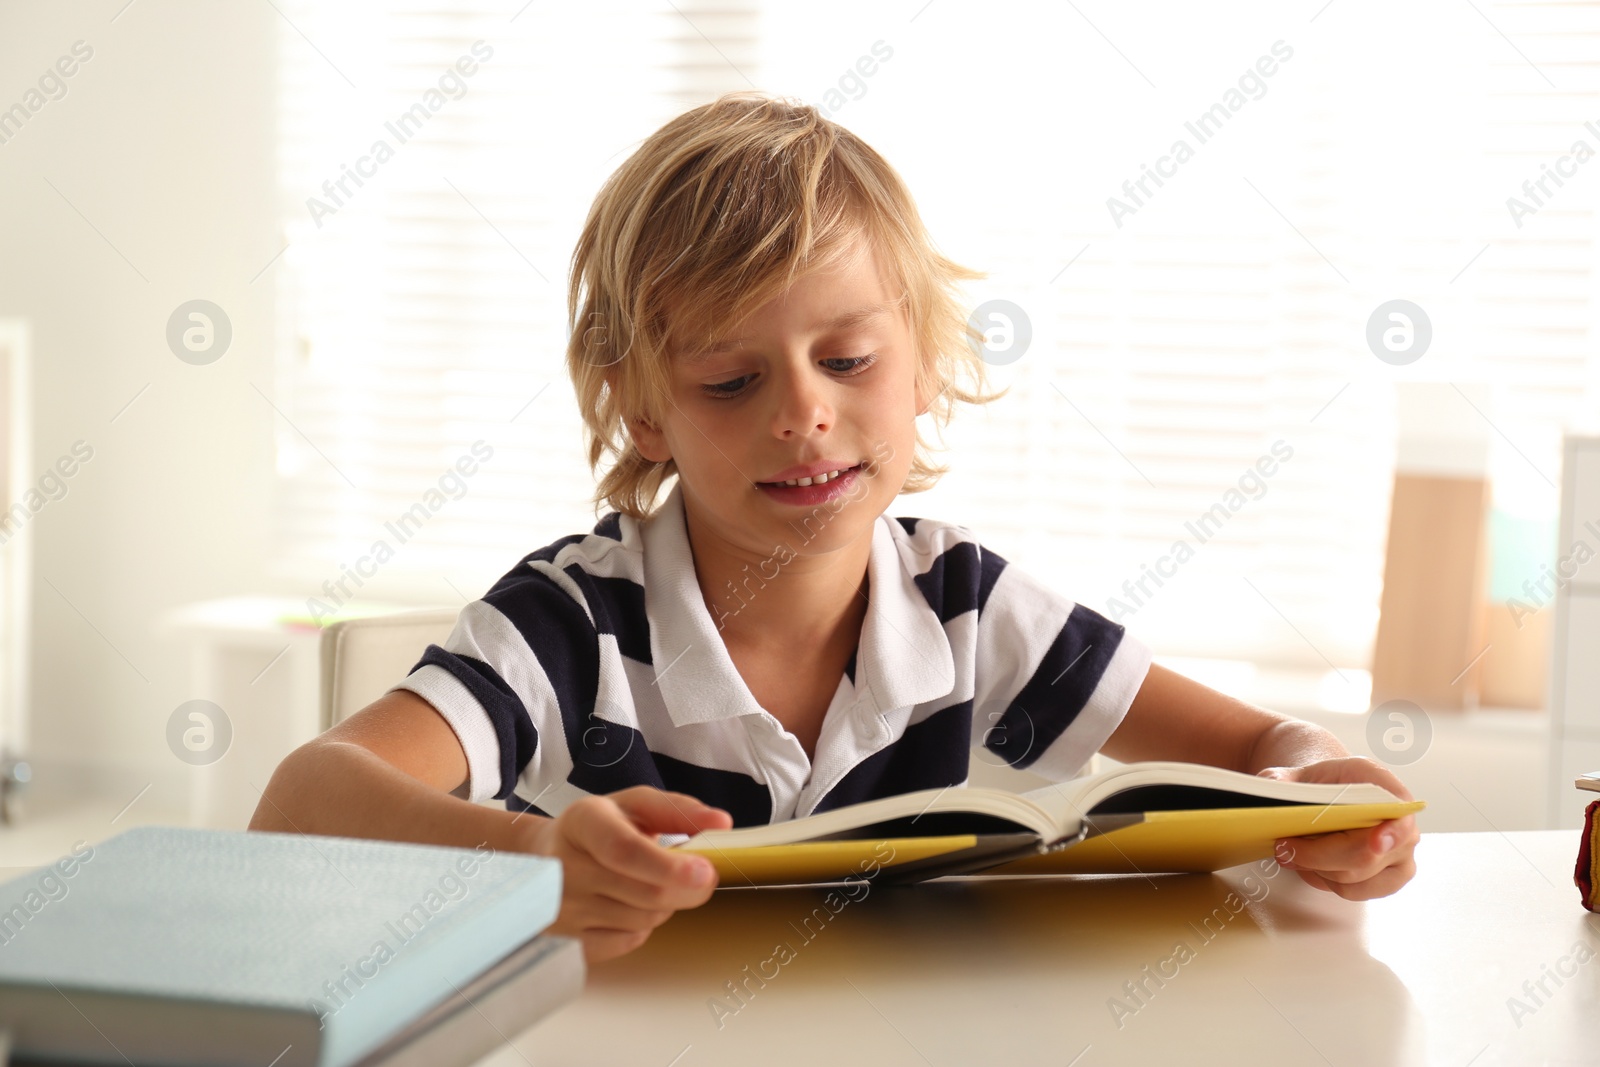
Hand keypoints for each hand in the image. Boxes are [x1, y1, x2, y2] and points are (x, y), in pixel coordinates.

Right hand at [523, 786, 732, 961]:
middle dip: (688, 889)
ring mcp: (561, 908)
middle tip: (699, 876)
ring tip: (648, 884)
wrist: (543, 857)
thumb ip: (679, 811)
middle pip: (646, 894)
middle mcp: (564, 866)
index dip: (669, 866)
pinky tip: (628, 904)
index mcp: (583, 821)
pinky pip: (627, 942)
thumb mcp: (634, 805)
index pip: (624, 850)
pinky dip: (641, 926)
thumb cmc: (600, 828)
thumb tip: (722, 823)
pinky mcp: (566, 940)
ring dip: (664, 906)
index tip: (706, 872)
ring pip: (643, 920)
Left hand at [1256, 756, 1418, 900]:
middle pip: (1364, 854)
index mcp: (1381, 784)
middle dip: (1316, 854)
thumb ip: (1280, 781)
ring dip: (1316, 869)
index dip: (1391, 830)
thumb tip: (1272, 792)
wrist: (1327, 794)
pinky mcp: (1391, 878)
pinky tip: (1314, 864)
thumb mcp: (1294, 773)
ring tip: (1294, 852)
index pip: (1399, 810)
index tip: (1375, 842)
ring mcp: (1401, 852)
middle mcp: (1401, 820)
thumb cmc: (1318, 785)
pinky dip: (1326, 881)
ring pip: (1354, 877)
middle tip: (1284, 846)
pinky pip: (1355, 891)